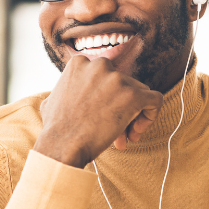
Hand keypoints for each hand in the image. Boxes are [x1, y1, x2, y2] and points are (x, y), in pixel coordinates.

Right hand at [34, 56, 163, 167]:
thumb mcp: (52, 98)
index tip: (103, 115)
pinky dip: (151, 115)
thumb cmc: (55, 129)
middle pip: (124, 83)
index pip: (107, 75)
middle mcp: (101, 65)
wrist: (61, 146)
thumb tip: (68, 91)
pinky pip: (155, 100)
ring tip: (124, 136)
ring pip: (140, 92)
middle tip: (116, 129)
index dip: (108, 96)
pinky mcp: (133, 95)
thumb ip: (67, 88)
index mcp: (81, 62)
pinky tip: (135, 132)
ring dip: (134, 114)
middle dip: (122, 106)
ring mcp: (118, 79)